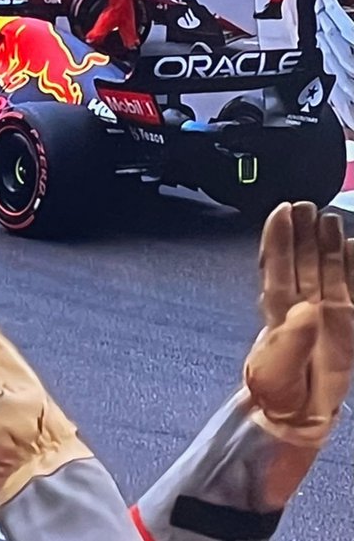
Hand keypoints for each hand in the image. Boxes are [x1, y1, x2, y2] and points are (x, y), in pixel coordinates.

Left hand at [244, 202, 353, 449]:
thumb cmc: (277, 394)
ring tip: (330, 218)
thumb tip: (307, 308)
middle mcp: (298, 305)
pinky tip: (353, 248)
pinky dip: (350, 268)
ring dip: (326, 245)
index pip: (276, 264)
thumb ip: (292, 339)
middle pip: (300, 259)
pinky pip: (349, 289)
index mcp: (275, 310)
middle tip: (309, 204)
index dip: (278, 237)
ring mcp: (322, 313)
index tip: (282, 210)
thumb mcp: (276, 369)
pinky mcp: (344, 325)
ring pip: (323, 269)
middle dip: (303, 232)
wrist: (297, 418)